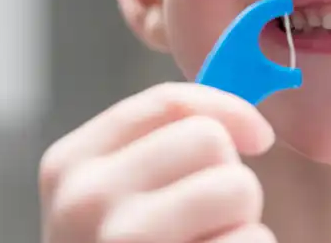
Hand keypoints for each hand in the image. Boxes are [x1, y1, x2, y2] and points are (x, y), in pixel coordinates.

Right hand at [39, 83, 276, 242]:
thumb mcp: (118, 196)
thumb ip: (165, 145)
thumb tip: (251, 120)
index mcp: (71, 165)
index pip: (169, 101)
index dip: (229, 111)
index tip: (258, 138)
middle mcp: (85, 202)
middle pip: (211, 142)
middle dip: (229, 179)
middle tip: (207, 221)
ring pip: (237, 188)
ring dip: (243, 223)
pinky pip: (252, 242)